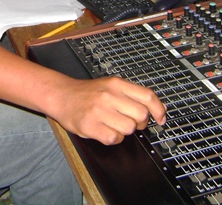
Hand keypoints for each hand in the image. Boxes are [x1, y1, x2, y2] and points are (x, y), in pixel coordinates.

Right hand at [51, 76, 165, 145]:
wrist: (61, 95)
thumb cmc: (87, 93)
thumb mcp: (110, 86)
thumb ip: (131, 95)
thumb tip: (157, 109)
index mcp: (116, 84)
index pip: (148, 96)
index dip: (159, 110)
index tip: (160, 119)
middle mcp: (109, 95)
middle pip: (141, 115)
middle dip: (139, 123)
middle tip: (129, 121)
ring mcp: (99, 110)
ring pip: (129, 129)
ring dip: (124, 131)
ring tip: (113, 125)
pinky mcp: (90, 125)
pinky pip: (114, 138)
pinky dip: (112, 138)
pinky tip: (105, 130)